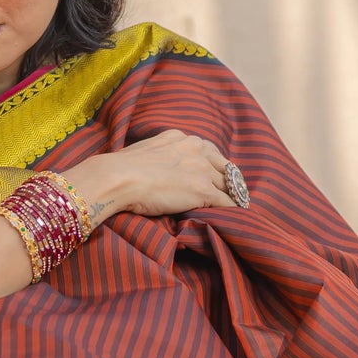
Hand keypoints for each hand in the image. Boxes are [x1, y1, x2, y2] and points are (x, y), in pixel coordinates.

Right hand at [67, 129, 245, 228]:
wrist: (119, 177)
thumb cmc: (122, 168)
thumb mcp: (146, 151)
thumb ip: (160, 155)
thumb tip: (157, 169)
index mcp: (180, 138)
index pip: (208, 151)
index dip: (214, 166)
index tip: (216, 176)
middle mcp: (195, 148)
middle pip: (223, 167)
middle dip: (228, 181)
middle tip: (233, 194)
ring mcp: (202, 169)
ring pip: (228, 185)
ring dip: (232, 197)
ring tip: (238, 208)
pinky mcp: (204, 190)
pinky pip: (227, 202)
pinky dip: (232, 211)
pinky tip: (235, 219)